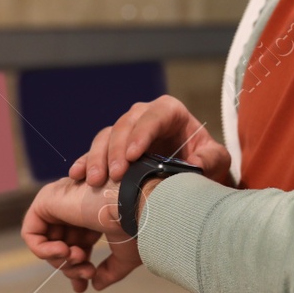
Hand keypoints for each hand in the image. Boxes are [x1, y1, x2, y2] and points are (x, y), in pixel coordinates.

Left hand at [20, 176, 139, 292]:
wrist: (136, 208)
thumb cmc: (138, 227)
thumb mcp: (124, 255)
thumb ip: (109, 271)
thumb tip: (95, 285)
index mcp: (94, 215)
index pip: (76, 244)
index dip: (76, 268)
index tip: (82, 287)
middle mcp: (75, 206)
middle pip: (60, 245)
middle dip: (70, 267)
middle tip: (86, 274)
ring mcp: (60, 201)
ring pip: (46, 242)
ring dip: (59, 260)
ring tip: (77, 259)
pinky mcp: (46, 200)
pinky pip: (31, 232)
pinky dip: (42, 249)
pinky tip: (62, 252)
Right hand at [69, 94, 234, 189]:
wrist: (192, 174)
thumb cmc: (206, 162)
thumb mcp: (216, 160)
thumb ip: (211, 160)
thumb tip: (196, 165)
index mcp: (170, 111)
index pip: (154, 116)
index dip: (141, 134)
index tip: (133, 156)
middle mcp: (144, 116)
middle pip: (124, 125)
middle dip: (116, 150)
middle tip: (114, 175)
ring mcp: (126, 131)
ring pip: (106, 136)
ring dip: (98, 158)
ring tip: (94, 181)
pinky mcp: (113, 148)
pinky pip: (95, 151)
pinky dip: (85, 162)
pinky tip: (77, 175)